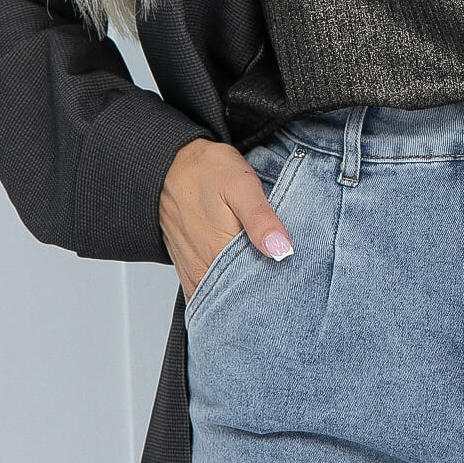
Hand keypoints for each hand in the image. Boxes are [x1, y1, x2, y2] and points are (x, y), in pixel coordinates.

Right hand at [159, 137, 294, 302]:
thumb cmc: (206, 171)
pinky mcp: (187, 269)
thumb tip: (282, 250)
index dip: (278, 286)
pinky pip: (208, 292)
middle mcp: (201, 270)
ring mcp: (192, 272)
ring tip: (266, 275)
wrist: (168, 165)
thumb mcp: (241, 185)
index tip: (295, 279)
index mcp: (218, 253)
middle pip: (240, 296)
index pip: (255, 288)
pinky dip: (226, 290)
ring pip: (224, 296)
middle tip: (285, 276)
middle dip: (264, 291)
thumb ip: (261, 219)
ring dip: (244, 291)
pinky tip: (242, 276)